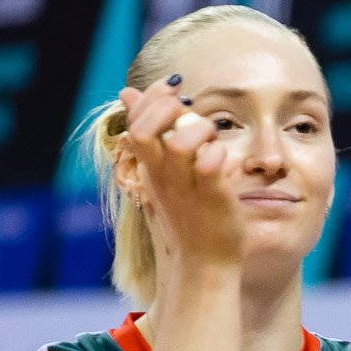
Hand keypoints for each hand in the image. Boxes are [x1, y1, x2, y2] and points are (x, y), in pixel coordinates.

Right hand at [118, 75, 244, 267]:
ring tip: (211, 137)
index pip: (136, 122)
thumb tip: (128, 94)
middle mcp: (163, 175)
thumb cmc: (190, 215)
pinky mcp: (213, 197)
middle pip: (145, 130)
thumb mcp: (163, 173)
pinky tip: (221, 157)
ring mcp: (186, 187)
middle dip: (166, 108)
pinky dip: (216, 153)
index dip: (151, 98)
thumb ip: (152, 135)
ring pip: (178, 144)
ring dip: (198, 129)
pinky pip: (210, 164)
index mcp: (151, 167)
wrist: (205, 263)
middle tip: (189, 109)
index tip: (173, 88)